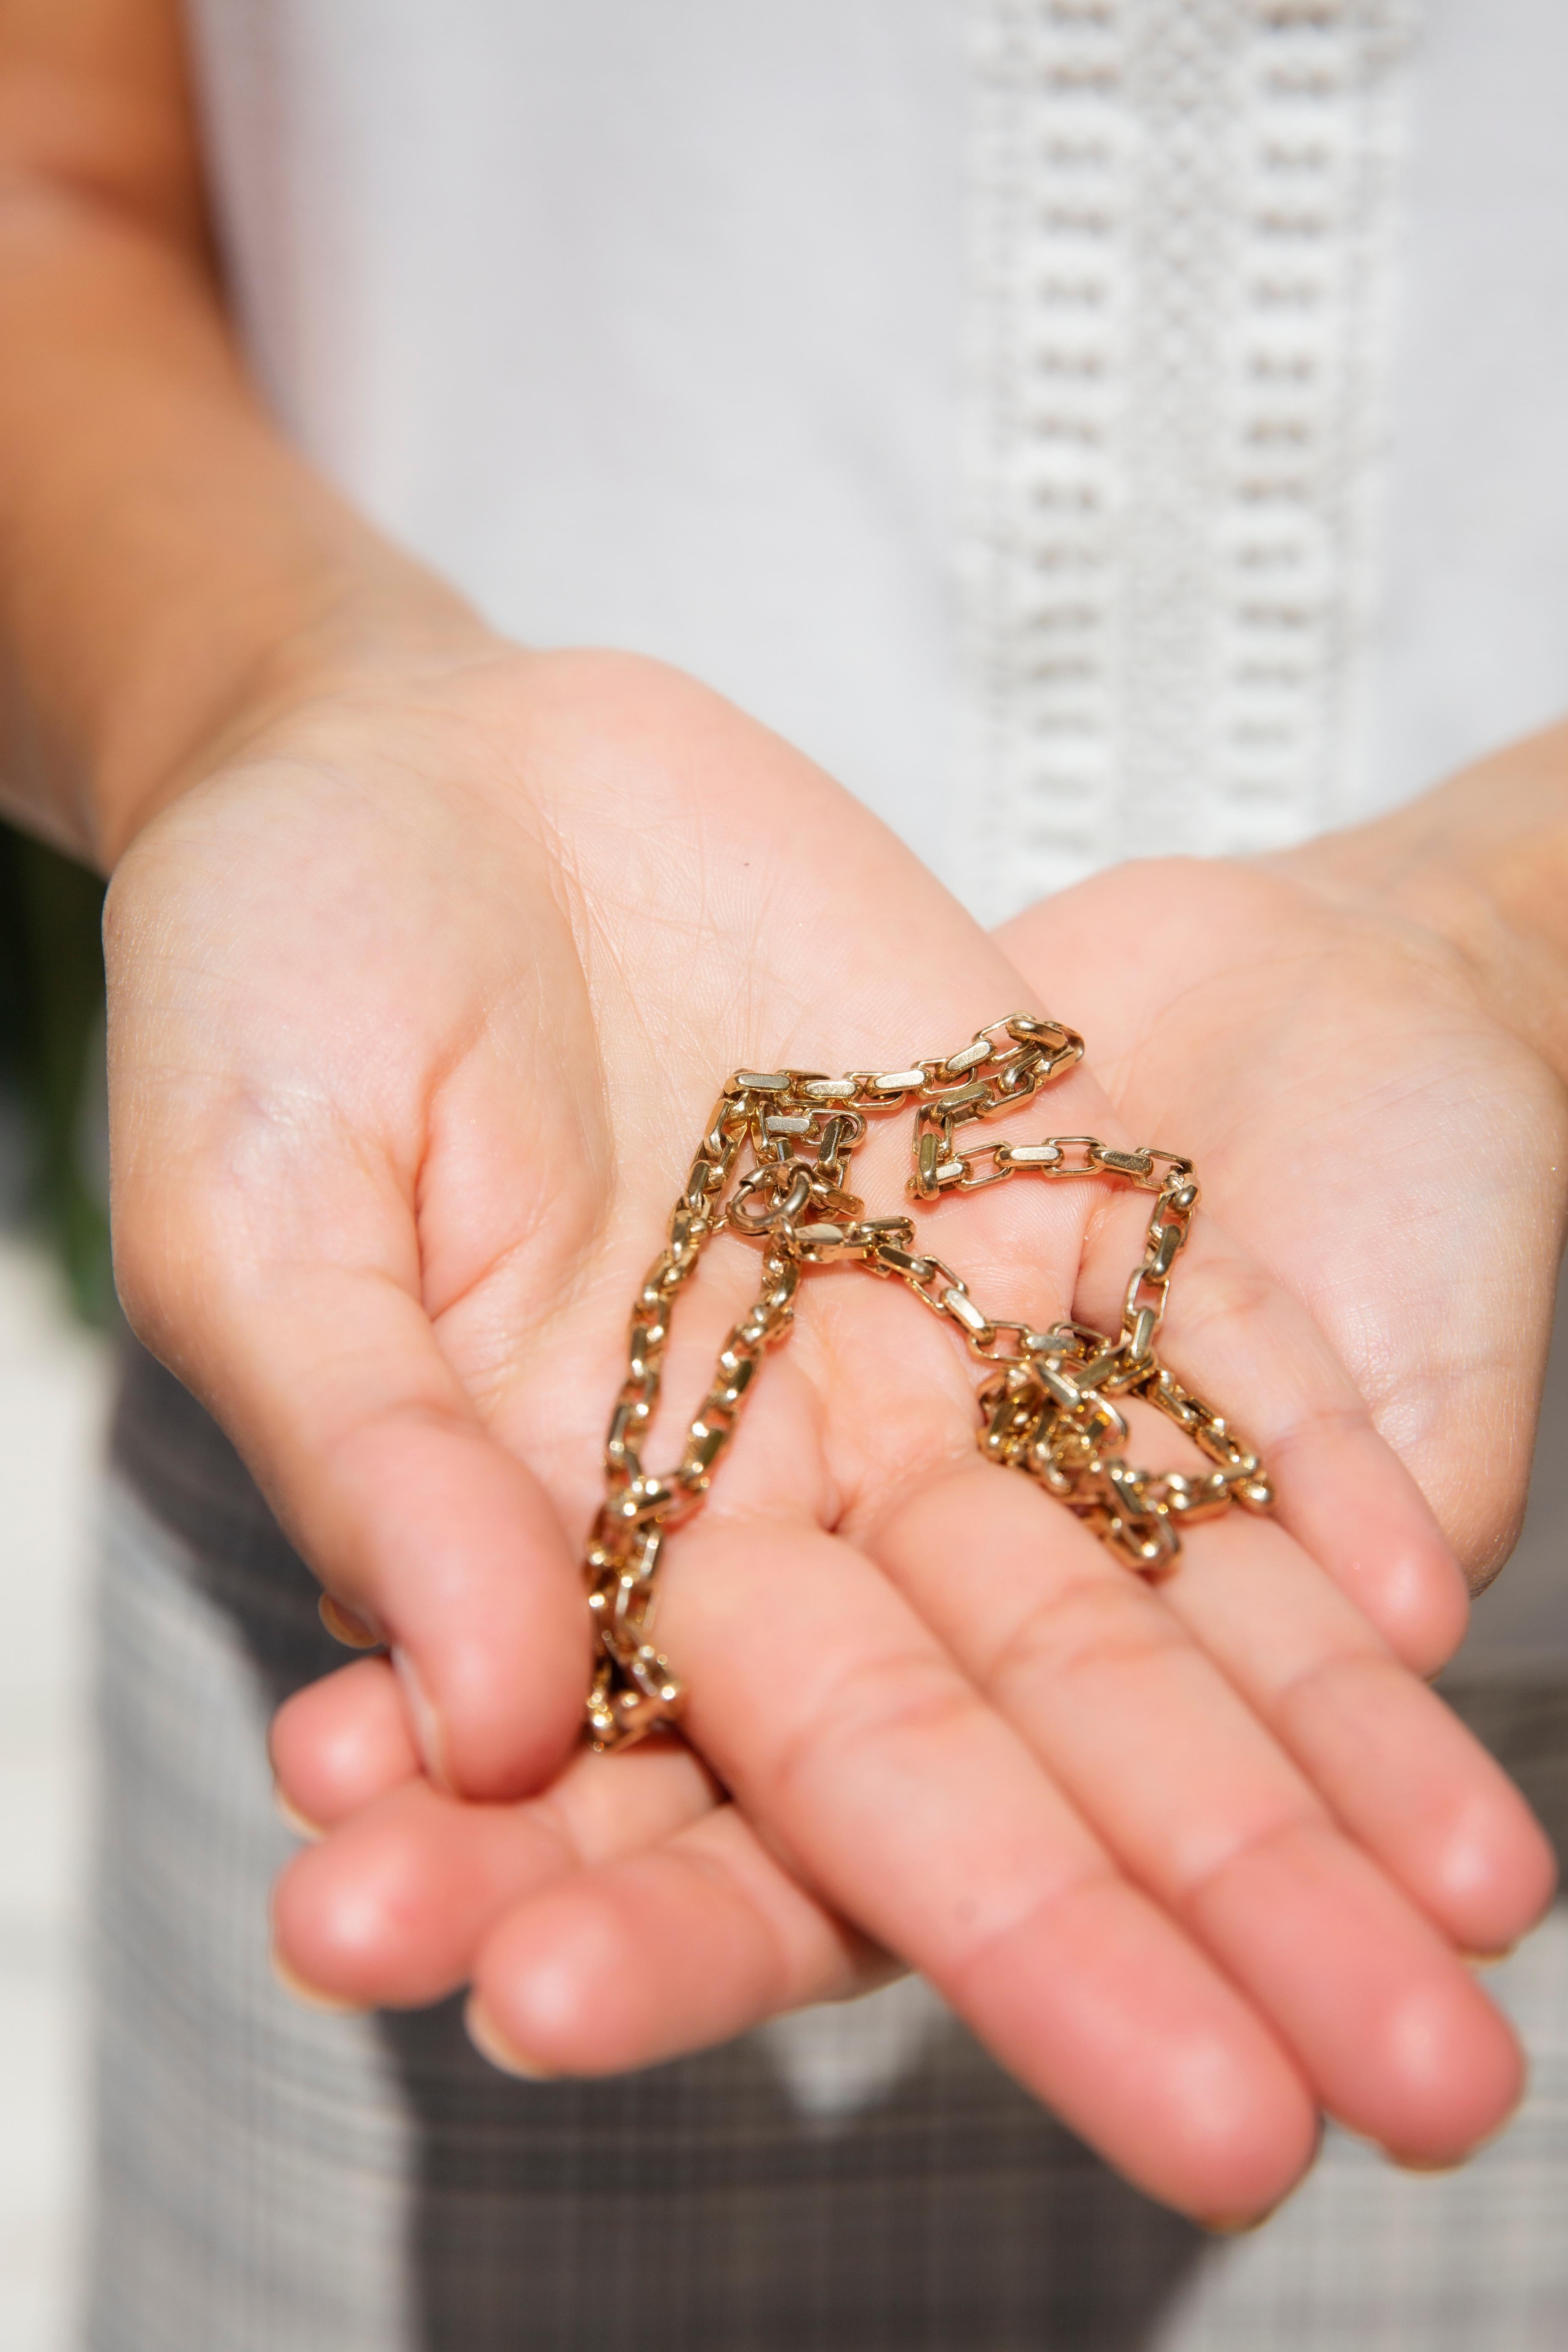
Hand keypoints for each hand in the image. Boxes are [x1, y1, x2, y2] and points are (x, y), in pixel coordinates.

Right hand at [119, 636, 1549, 2215]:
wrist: (409, 759)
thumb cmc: (265, 984)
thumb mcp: (261, 1209)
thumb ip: (375, 1458)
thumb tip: (484, 1722)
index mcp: (590, 1546)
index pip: (785, 1799)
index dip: (988, 1951)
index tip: (1152, 2116)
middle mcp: (784, 1482)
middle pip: (1025, 1733)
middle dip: (1207, 1912)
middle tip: (1414, 2102)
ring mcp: (915, 1338)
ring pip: (1146, 1582)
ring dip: (1319, 1744)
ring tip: (1489, 1912)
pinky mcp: (1012, 1181)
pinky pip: (1183, 1351)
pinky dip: (1297, 1466)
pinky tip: (1420, 1602)